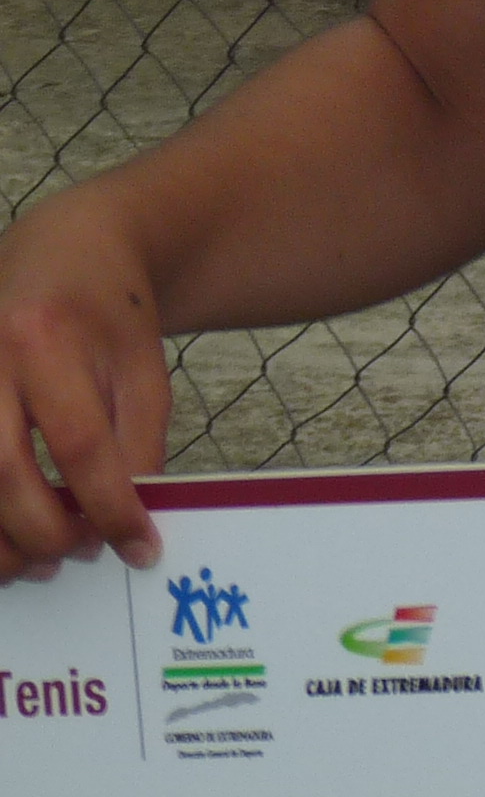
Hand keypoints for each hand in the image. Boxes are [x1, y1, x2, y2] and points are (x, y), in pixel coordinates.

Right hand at [0, 195, 172, 576]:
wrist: (64, 247)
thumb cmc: (110, 312)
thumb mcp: (144, 366)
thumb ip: (139, 440)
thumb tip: (127, 520)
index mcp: (46, 341)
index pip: (79, 445)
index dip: (108, 507)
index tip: (137, 547)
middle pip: (4, 473)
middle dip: (45, 531)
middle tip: (78, 555)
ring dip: (0, 539)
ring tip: (38, 563)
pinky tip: (6, 540)